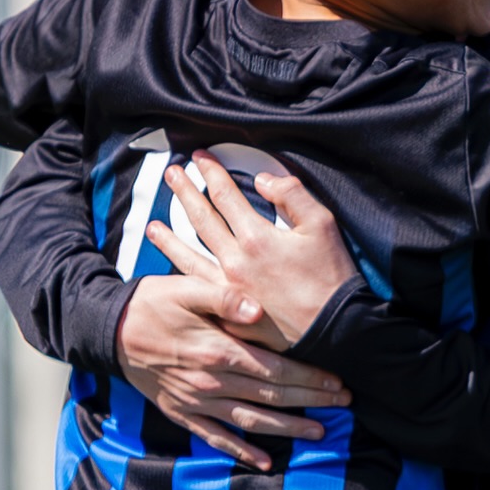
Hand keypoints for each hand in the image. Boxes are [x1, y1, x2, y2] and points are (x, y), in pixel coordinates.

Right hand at [116, 275, 350, 473]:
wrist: (109, 330)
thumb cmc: (152, 302)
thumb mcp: (186, 287)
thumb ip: (224, 298)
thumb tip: (258, 308)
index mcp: (218, 351)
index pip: (277, 369)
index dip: (311, 376)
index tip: (339, 380)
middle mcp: (212, 382)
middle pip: (272, 396)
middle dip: (312, 401)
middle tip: (346, 403)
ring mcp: (197, 402)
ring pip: (252, 421)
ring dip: (288, 428)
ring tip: (320, 432)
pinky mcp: (183, 414)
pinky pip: (216, 438)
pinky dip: (242, 452)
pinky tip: (266, 463)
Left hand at [148, 152, 359, 349]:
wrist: (336, 331)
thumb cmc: (332, 279)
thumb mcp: (322, 225)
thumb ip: (292, 195)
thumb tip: (262, 180)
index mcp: (256, 237)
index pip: (224, 195)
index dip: (211, 172)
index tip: (200, 158)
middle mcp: (234, 262)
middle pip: (200, 219)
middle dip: (184, 192)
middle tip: (171, 175)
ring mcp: (228, 290)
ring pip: (188, 258)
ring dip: (168, 238)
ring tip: (153, 225)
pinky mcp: (229, 314)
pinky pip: (197, 290)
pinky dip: (180, 277)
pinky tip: (173, 271)